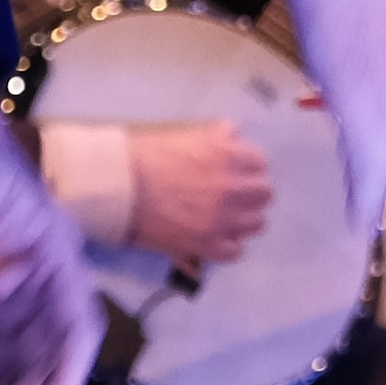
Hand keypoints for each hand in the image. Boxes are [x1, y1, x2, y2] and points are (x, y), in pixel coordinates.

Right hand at [125, 122, 272, 265]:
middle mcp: (234, 189)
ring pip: (256, 224)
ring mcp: (222, 220)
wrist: (121, 187)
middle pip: (264, 194)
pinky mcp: (206, 246)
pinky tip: (213, 236)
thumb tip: (233, 137)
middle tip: (231, 193)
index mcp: (230, 156)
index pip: (260, 163)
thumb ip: (218, 137)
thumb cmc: (149, 154)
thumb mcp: (188, 133)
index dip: (246, 166)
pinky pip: (235, 251)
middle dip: (250, 192)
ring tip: (224, 216)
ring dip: (243, 218)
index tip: (235, 170)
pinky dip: (227, 244)